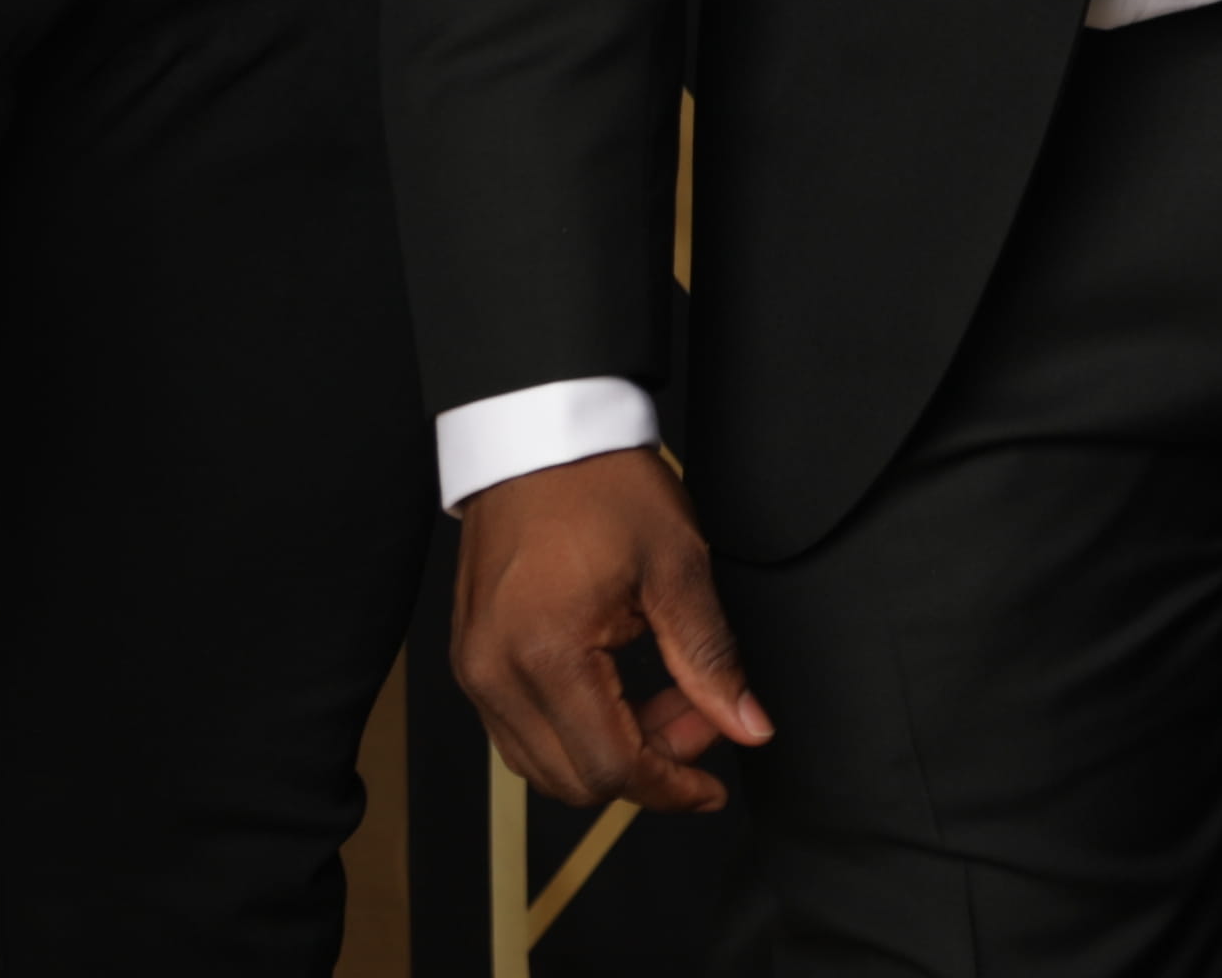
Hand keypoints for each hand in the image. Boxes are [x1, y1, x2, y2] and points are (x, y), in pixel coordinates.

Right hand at [452, 446, 776, 815]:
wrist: (538, 434)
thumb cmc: (602, 485)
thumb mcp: (678, 566)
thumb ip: (711, 659)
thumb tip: (748, 726)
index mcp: (547, 654)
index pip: (610, 767)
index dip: (671, 786)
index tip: (713, 785)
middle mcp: (496, 675)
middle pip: (574, 780)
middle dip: (648, 765)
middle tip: (699, 713)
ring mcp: (476, 671)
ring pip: (544, 764)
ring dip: (611, 751)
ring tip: (664, 693)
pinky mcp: (473, 660)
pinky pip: (520, 732)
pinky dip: (575, 729)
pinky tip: (618, 688)